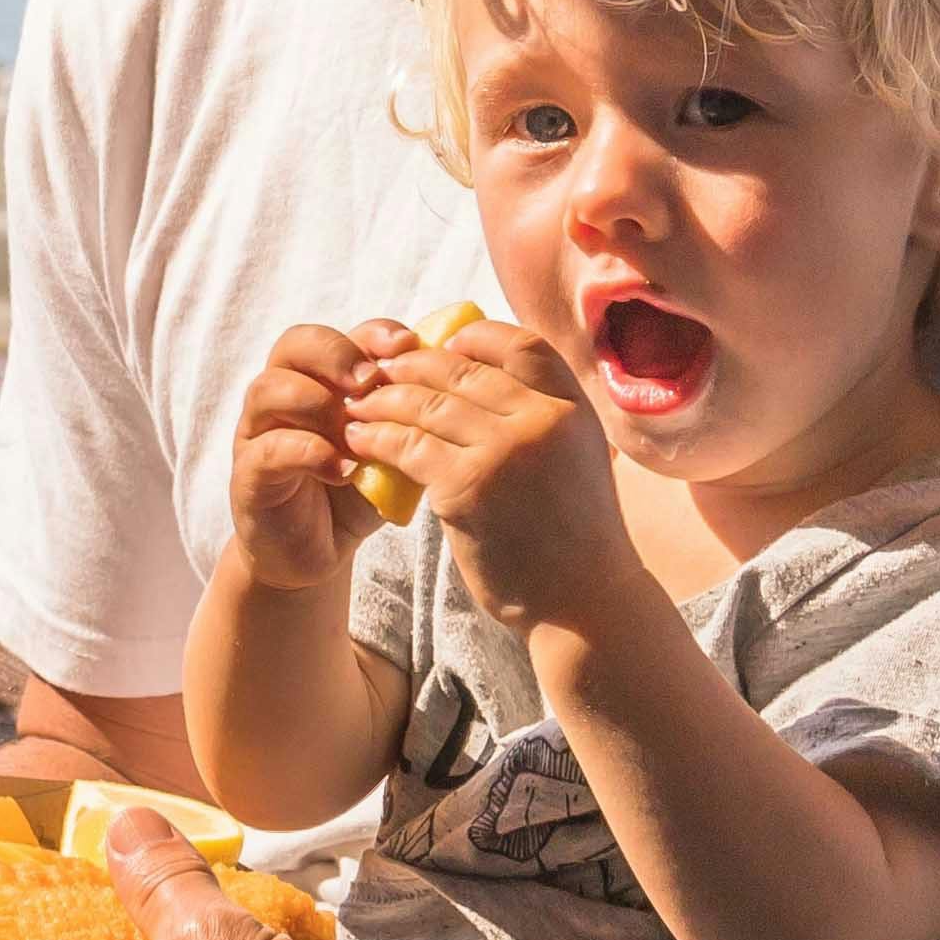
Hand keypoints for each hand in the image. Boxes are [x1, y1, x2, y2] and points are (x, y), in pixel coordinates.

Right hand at [223, 319, 411, 590]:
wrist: (316, 551)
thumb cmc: (355, 492)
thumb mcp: (391, 449)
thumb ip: (408, 417)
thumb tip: (456, 380)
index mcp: (320, 381)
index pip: (340, 335)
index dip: (373, 334)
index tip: (408, 346)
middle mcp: (283, 396)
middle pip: (294, 344)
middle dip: (335, 353)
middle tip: (370, 380)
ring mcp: (259, 433)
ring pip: (268, 388)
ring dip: (315, 401)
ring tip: (353, 429)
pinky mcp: (248, 475)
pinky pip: (267, 449)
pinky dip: (307, 453)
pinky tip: (342, 470)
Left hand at [345, 321, 642, 633]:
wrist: (583, 602)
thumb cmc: (574, 534)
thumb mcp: (577, 458)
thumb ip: (541, 418)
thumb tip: (484, 374)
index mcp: (573, 409)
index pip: (520, 345)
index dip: (476, 337)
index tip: (445, 345)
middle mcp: (542, 421)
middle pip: (462, 371)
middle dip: (413, 366)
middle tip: (379, 371)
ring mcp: (504, 452)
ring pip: (426, 405)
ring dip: (383, 400)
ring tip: (357, 405)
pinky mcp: (466, 488)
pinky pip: (407, 446)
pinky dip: (376, 439)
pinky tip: (358, 440)